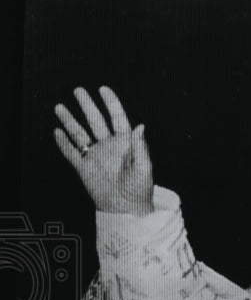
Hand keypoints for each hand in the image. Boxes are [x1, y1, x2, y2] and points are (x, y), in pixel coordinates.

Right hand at [54, 87, 153, 215]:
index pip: (117, 118)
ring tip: (59, 107)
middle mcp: (109, 147)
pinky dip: (64, 143)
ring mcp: (96, 157)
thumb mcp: (143, 168)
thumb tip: (140, 126)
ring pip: (80, 134)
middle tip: (78, 91)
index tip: (103, 89)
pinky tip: (57, 132)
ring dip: (70, 121)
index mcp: (125, 144)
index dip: (111, 103)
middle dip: (87, 105)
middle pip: (95, 121)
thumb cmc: (139, 191)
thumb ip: (141, 147)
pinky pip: (72, 153)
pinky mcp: (85, 168)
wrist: (126, 210)